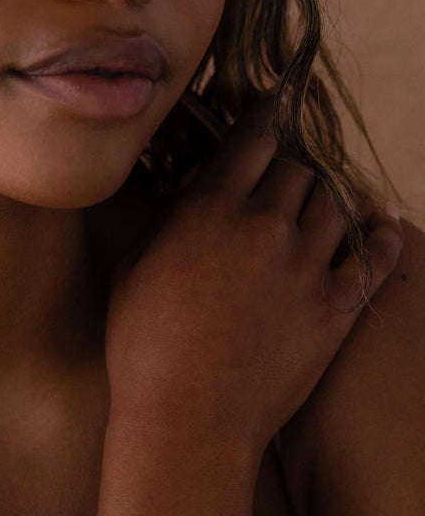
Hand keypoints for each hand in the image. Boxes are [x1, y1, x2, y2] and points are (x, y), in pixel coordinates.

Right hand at [104, 91, 403, 449]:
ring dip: (325, 195)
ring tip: (320, 196)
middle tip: (279, 170)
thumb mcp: (133, 267)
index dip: (263, 114)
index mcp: (210, 209)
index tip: (272, 100)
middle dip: (287, 163)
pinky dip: (380, 233)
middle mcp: (265, 226)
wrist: (188, 416)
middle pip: (296, 168)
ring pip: (333, 204)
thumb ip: (166, 223)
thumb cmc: (143, 344)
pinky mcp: (335, 308)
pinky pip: (372, 258)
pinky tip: (381, 219)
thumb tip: (185, 198)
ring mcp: (307, 267)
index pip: (250, 141)